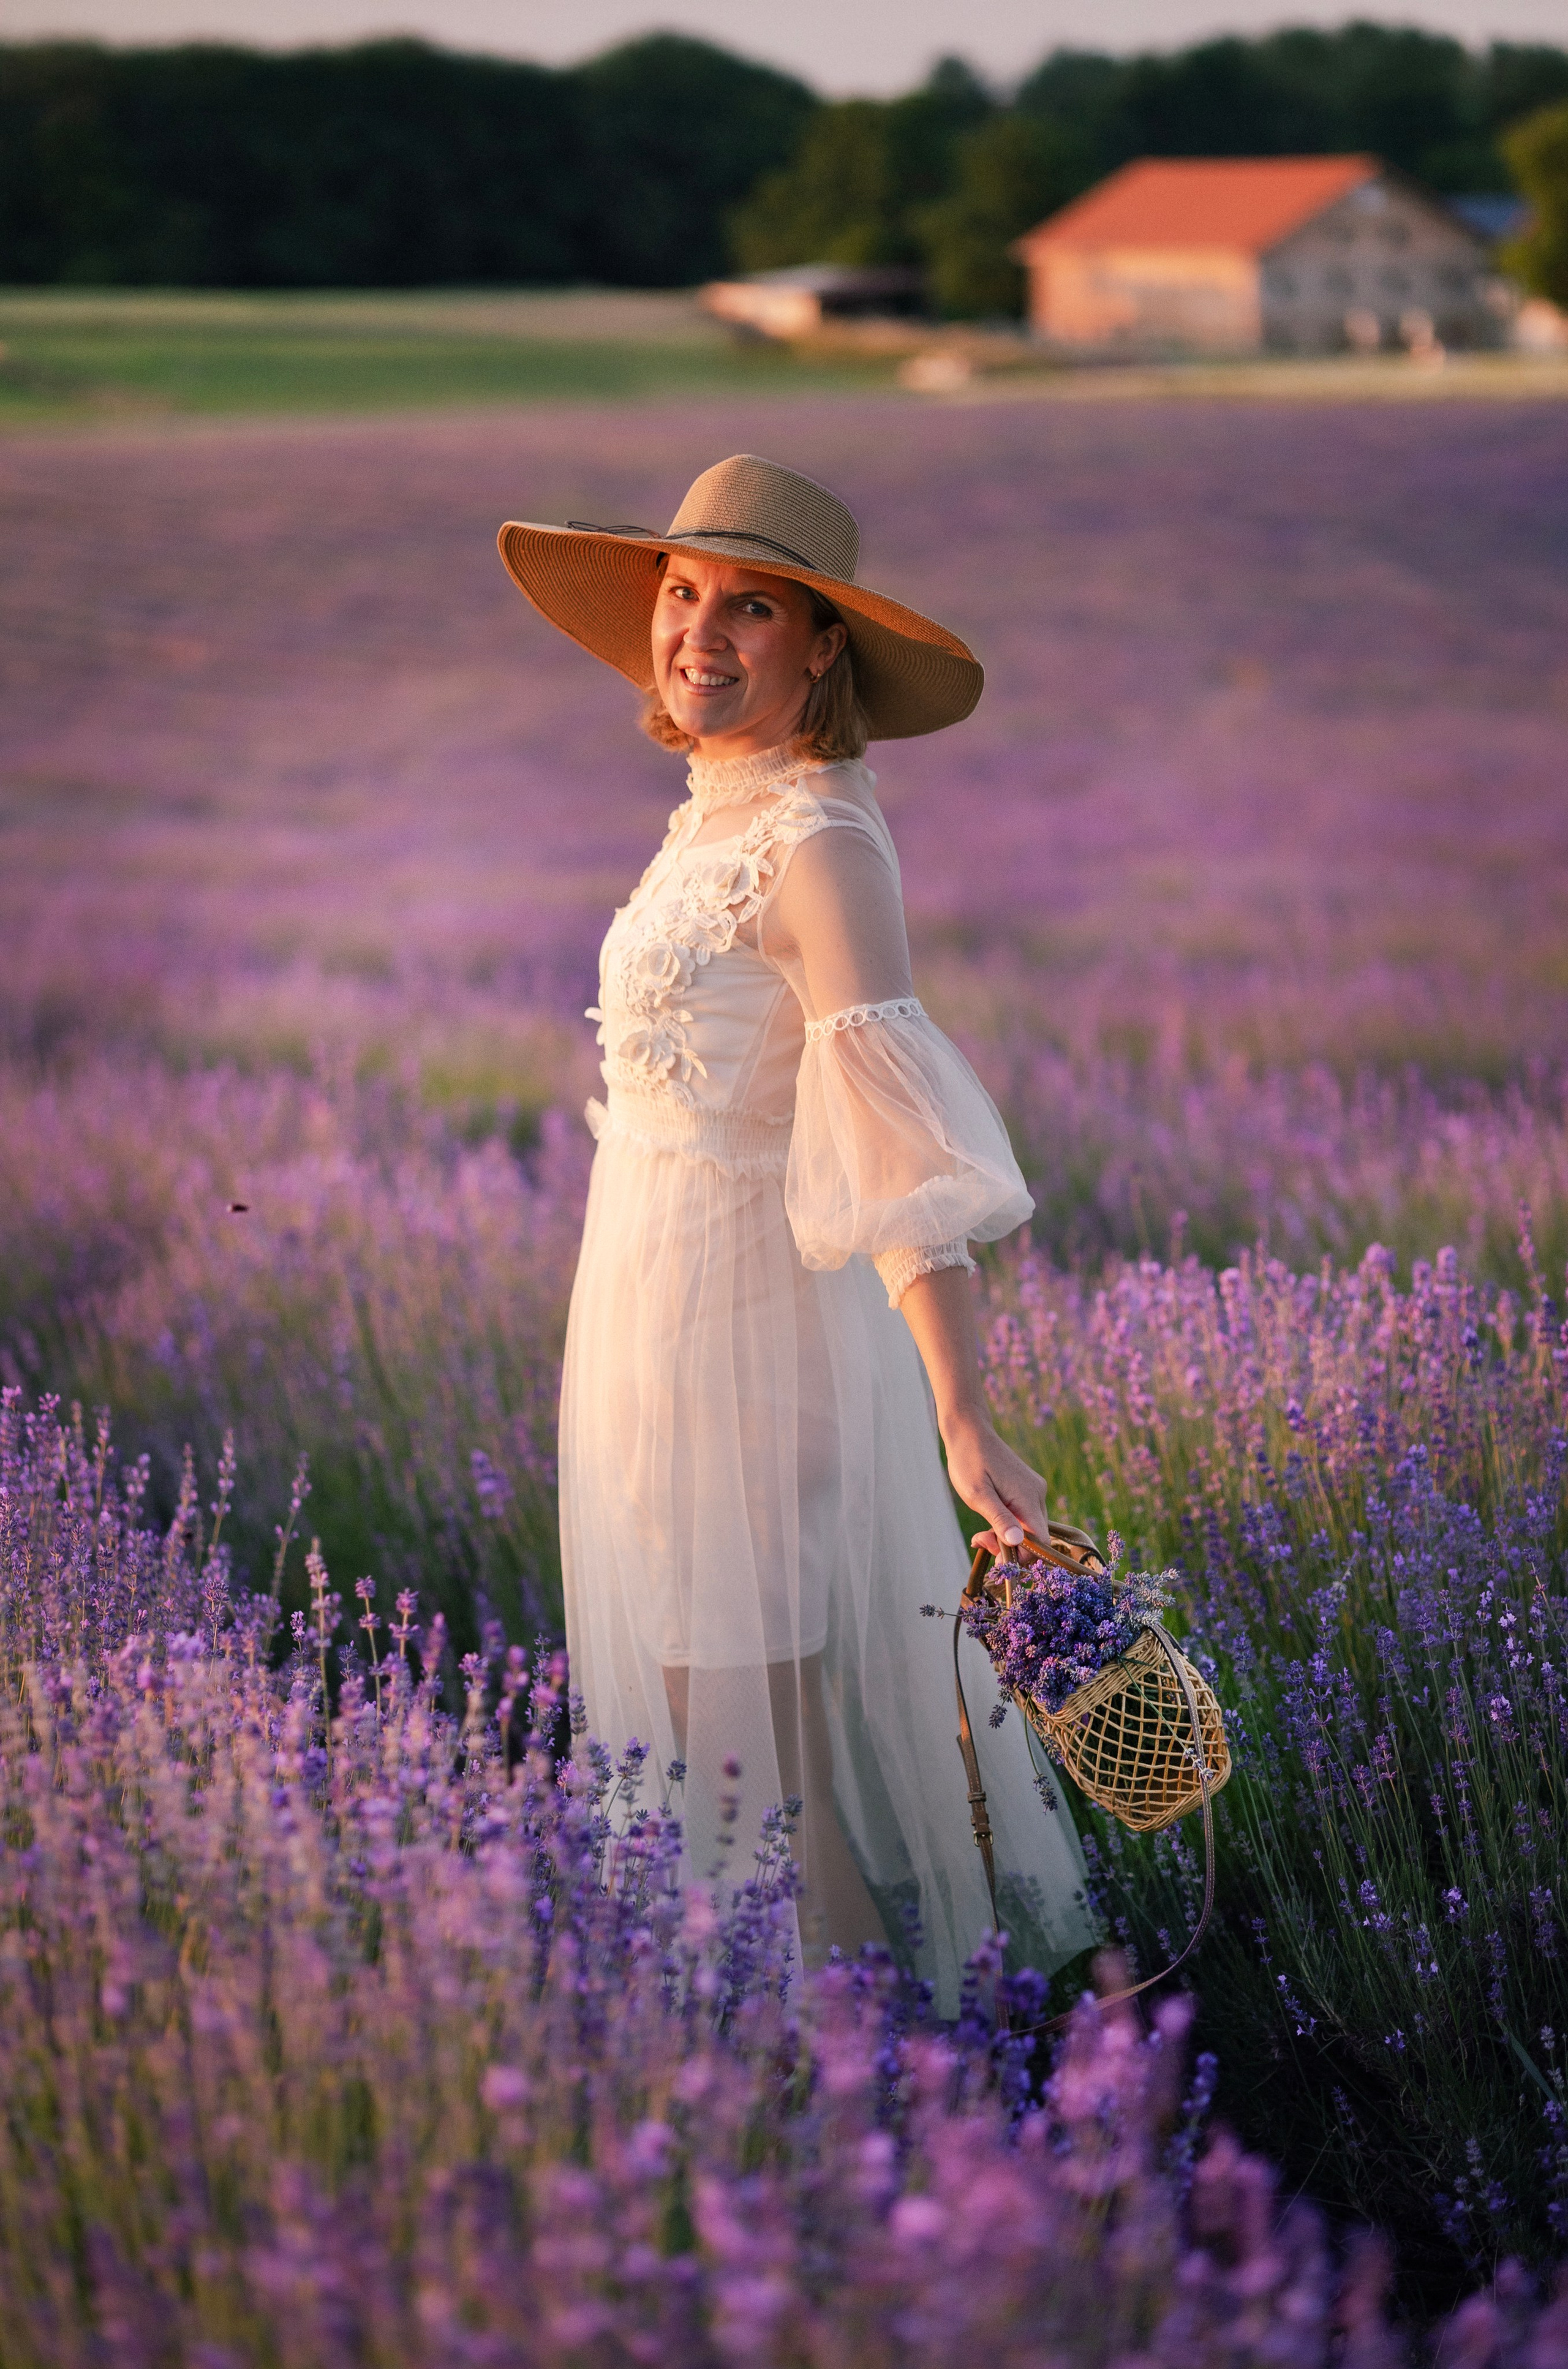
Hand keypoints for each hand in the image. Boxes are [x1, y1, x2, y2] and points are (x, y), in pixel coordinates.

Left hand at [939, 1408, 1047, 1559]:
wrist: (969, 1431)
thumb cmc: (969, 1462)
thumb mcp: (978, 1494)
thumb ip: (999, 1519)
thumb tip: (1017, 1543)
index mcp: (1028, 1497)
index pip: (1041, 1541)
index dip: (1023, 1557)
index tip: (997, 1558)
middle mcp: (1037, 1494)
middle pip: (1036, 1537)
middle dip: (1009, 1547)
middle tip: (980, 1539)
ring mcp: (1033, 1490)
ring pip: (1029, 1528)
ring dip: (1006, 1536)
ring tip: (980, 1532)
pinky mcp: (1026, 1488)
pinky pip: (1024, 1515)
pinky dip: (1008, 1524)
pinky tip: (989, 1519)